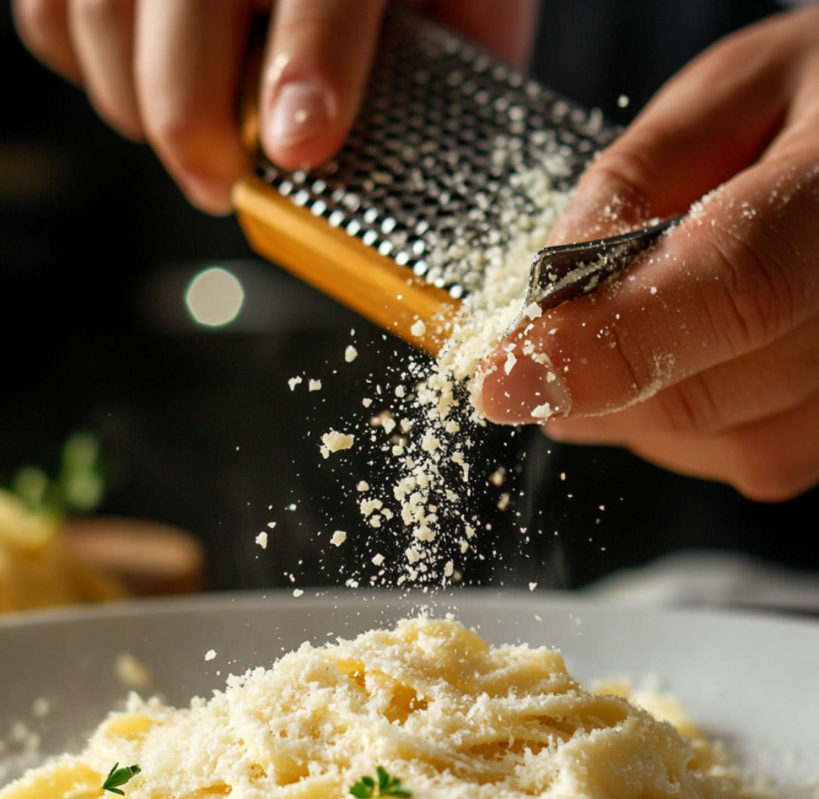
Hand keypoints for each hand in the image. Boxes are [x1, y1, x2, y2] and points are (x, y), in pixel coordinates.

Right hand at [12, 0, 538, 214]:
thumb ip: (463, 47)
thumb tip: (448, 155)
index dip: (310, 63)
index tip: (300, 148)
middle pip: (185, 2)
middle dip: (198, 122)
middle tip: (226, 185)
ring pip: (98, 13)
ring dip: (140, 108)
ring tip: (196, 146)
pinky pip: (51, 12)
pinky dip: (85, 64)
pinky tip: (140, 85)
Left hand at [476, 6, 818, 501]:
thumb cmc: (818, 101)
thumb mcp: (727, 96)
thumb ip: (634, 185)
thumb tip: (546, 292)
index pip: (733, 288)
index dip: (605, 344)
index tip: (504, 377)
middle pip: (704, 393)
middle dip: (591, 379)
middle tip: (534, 348)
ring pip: (715, 443)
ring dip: (633, 404)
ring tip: (628, 329)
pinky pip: (747, 456)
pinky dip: (684, 422)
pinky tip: (684, 359)